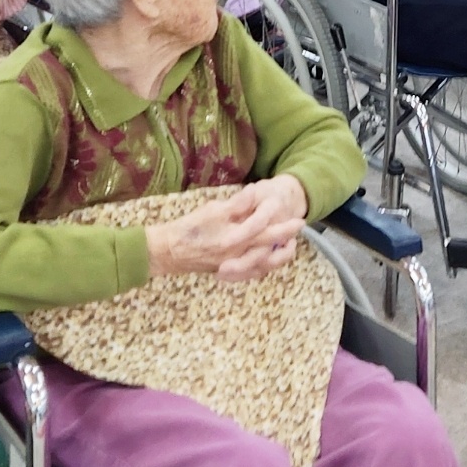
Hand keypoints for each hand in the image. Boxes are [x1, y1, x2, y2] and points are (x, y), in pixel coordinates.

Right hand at [145, 176, 307, 281]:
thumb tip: (255, 192)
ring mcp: (232, 265)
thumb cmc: (188, 229)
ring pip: (263, 264)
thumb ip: (236, 204)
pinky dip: (263, 267)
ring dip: (279, 255)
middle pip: (268, 247)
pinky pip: (250, 273)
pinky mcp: (226, 271)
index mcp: (234, 239)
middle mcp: (236, 255)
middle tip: (299, 226)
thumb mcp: (212, 210)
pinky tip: (269, 260)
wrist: (167, 252)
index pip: (264, 230)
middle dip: (286, 237)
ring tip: (290, 245)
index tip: (294, 215)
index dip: (281, 222)